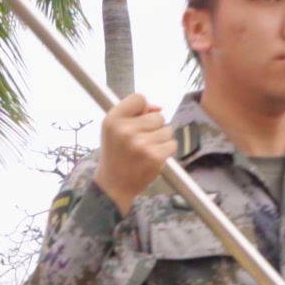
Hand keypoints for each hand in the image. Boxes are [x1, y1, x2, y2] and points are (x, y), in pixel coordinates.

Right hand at [94, 93, 174, 213]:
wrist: (114, 186)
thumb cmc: (116, 154)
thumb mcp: (114, 129)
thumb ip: (134, 113)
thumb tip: (159, 107)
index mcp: (112, 119)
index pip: (139, 98)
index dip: (143, 109)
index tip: (138, 121)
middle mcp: (125, 130)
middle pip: (158, 115)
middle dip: (154, 127)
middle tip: (140, 141)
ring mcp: (141, 144)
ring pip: (168, 130)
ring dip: (161, 139)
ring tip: (146, 150)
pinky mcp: (154, 157)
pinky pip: (172, 144)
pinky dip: (166, 150)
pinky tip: (153, 157)